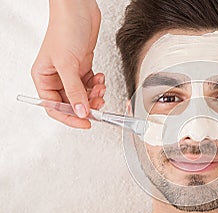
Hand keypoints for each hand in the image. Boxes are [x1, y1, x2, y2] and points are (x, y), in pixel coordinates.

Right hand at [31, 0, 103, 128]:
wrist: (79, 9)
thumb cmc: (65, 29)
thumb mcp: (68, 64)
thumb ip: (75, 90)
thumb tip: (81, 111)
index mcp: (44, 78)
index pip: (54, 107)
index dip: (70, 117)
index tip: (85, 122)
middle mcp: (56, 77)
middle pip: (72, 102)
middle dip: (87, 105)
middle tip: (98, 104)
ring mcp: (70, 72)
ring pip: (83, 94)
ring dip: (94, 95)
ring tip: (100, 87)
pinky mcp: (82, 66)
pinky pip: (90, 84)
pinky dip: (97, 85)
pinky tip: (99, 78)